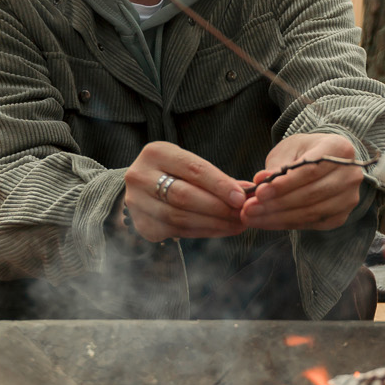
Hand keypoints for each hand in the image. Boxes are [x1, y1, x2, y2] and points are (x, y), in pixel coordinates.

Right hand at [122, 142, 247, 242]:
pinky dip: (202, 232)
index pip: (193, 169)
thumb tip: (248, 190)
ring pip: (180, 216)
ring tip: (236, 225)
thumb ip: (217, 177)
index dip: (220, 184)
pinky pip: (176, 231)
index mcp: (156, 153)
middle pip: (185, 196)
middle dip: (218, 207)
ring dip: (213, 223)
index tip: (241, 197)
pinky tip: (219, 230)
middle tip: (242, 215)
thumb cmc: (174, 173)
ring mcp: (136, 202)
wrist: (142, 188)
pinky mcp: (141, 224)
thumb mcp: (190, 165)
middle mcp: (140, 176)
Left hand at [244, 133, 365, 230]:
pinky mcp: (341, 216)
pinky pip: (311, 223)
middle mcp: (351, 175)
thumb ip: (277, 165)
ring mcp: (349, 198)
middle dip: (277, 203)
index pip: (311, 170)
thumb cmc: (305, 152)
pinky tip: (266, 221)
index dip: (284, 184)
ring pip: (311, 212)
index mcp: (340, 149)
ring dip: (278, 217)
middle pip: (312, 194)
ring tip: (252, 217)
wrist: (324, 162)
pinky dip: (286, 224)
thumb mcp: (290, 149)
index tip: (259, 192)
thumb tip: (261, 181)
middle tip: (249, 208)